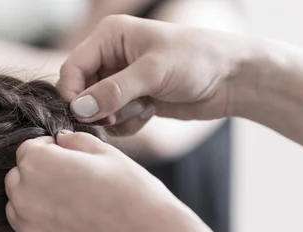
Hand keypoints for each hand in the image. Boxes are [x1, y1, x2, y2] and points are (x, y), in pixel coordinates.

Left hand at [5, 131, 187, 231]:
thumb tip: (60, 141)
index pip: (26, 152)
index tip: (65, 158)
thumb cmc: (133, 192)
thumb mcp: (106, 153)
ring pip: (21, 213)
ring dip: (38, 207)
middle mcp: (24, 199)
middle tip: (70, 185)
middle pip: (17, 182)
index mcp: (36, 165)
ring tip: (74, 210)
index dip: (47, 152)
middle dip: (36, 179)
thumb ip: (73, 142)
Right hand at [58, 15, 243, 134]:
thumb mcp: (153, 73)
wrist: (230, 79)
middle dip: (99, 110)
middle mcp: (110, 57)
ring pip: (96, 112)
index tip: (86, 116)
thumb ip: (114, 91)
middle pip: (81, 94)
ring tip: (144, 107)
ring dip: (117, 118)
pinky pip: (113, 122)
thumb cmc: (197, 61)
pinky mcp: (131, 101)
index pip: (71, 69)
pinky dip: (128, 124)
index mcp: (110, 37)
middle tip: (122, 113)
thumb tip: (79, 109)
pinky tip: (150, 112)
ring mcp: (120, 81)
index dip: (73, 94)